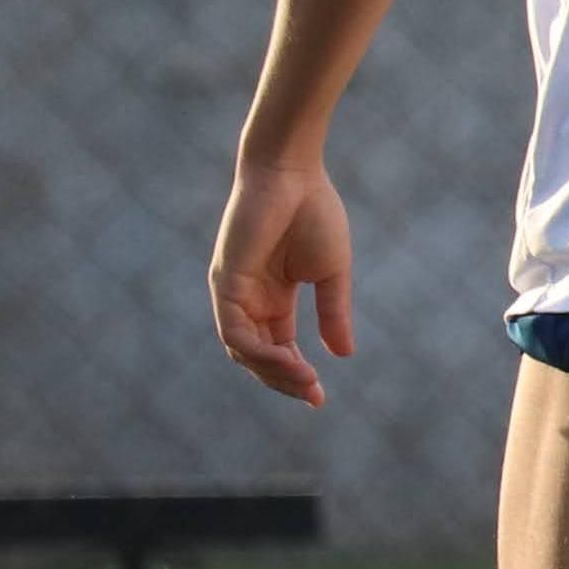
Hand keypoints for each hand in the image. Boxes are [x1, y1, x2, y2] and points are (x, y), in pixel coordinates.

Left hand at [206, 156, 358, 405]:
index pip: (279, 347)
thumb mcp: (331, 272)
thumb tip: (343, 354)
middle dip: (285, 380)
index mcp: (273, 296)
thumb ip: (333, 313)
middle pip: (258, 356)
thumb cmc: (313, 211)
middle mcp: (249, 299)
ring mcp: (233, 292)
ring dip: (274, 371)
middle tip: (313, 395)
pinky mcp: (225, 283)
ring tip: (307, 380)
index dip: (297, 374)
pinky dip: (260, 352)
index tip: (320, 396)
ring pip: (243, 351)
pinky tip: (290, 360)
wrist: (292, 172)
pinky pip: (235, 332)